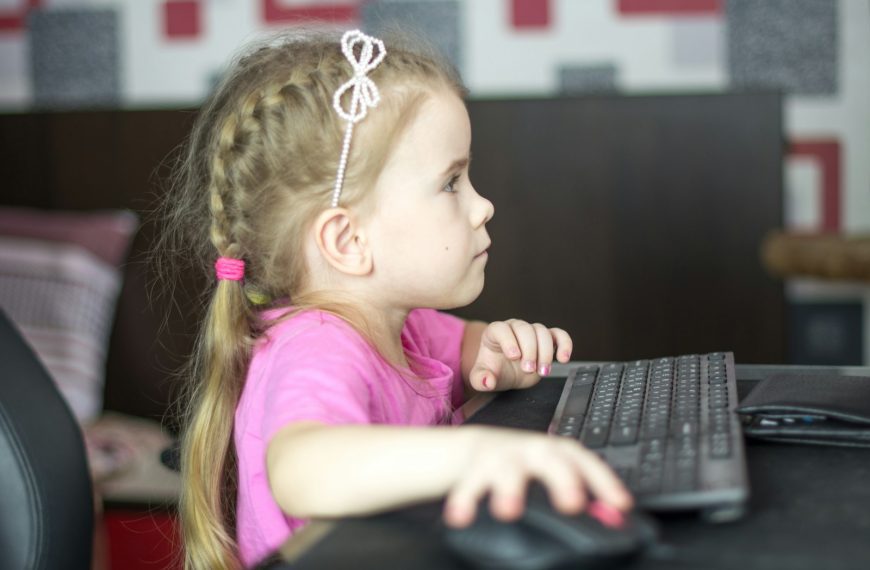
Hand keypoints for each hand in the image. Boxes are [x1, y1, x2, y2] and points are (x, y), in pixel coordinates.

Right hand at [443, 427, 632, 526]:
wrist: (479, 449)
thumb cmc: (527, 467)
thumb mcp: (555, 476)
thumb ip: (583, 494)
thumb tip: (615, 517)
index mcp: (558, 452)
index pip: (586, 461)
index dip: (604, 481)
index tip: (620, 504)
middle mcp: (533, 451)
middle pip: (550, 458)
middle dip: (562, 479)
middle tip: (571, 503)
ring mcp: (503, 456)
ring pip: (507, 467)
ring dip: (509, 488)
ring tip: (507, 511)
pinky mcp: (474, 467)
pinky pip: (468, 483)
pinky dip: (464, 499)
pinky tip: (461, 517)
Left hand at [469, 319, 571, 391]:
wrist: (508, 373)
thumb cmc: (494, 371)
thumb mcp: (481, 377)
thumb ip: (480, 379)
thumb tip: (488, 381)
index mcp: (495, 333)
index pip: (501, 329)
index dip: (508, 341)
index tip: (514, 357)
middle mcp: (514, 328)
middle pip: (525, 329)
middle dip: (529, 350)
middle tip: (528, 370)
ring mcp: (532, 332)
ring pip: (542, 332)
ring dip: (545, 352)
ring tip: (542, 372)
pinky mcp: (547, 339)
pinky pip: (559, 335)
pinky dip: (565, 344)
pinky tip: (563, 358)